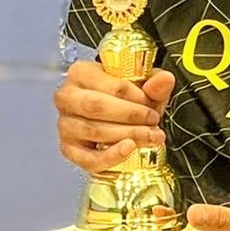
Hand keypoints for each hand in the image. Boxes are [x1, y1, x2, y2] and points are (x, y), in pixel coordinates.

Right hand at [54, 62, 174, 173]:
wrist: (113, 118)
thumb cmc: (123, 99)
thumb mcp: (141, 88)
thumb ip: (154, 84)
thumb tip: (165, 80)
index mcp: (81, 72)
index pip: (111, 85)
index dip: (136, 97)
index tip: (152, 105)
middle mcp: (67, 97)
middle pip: (97, 106)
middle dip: (131, 117)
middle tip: (153, 122)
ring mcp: (65, 124)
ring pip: (94, 131)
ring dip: (128, 135)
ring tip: (150, 136)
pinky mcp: (68, 149)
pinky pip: (88, 158)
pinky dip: (111, 157)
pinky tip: (129, 149)